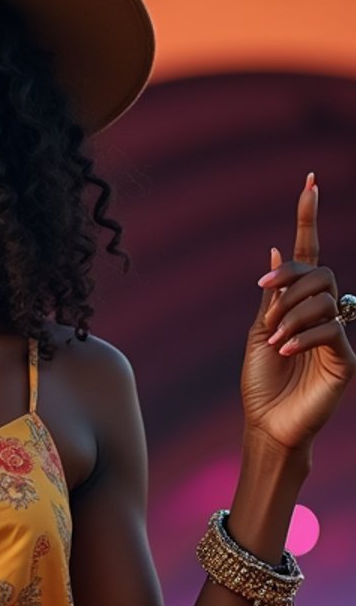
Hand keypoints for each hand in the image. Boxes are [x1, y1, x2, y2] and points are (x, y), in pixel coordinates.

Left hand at [241, 173, 354, 450]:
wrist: (266, 424)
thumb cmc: (262, 382)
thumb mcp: (258, 331)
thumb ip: (272, 294)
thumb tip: (276, 249)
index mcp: (299, 303)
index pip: (308, 253)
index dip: (308, 218)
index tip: (309, 181)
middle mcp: (324, 313)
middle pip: (318, 272)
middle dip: (289, 284)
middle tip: (267, 312)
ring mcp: (338, 335)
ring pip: (324, 299)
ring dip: (290, 317)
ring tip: (274, 342)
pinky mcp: (346, 360)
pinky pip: (331, 330)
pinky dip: (303, 336)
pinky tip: (286, 351)